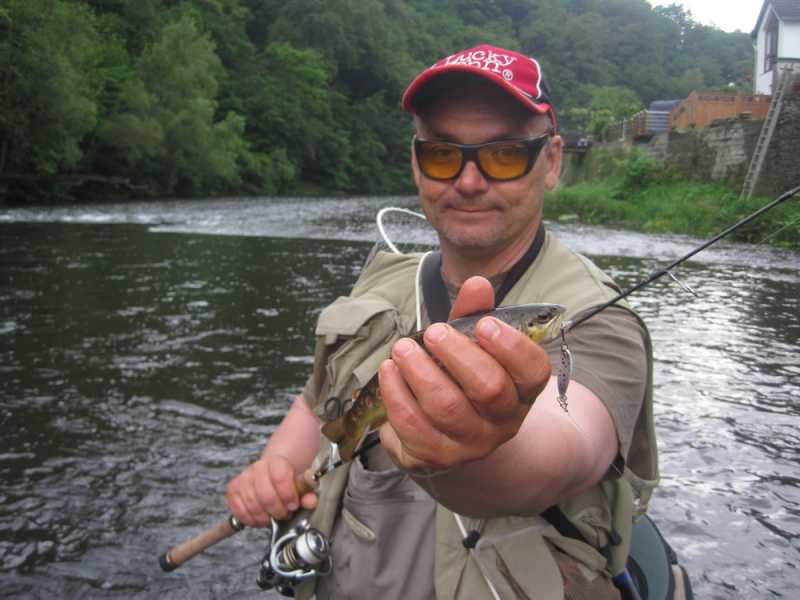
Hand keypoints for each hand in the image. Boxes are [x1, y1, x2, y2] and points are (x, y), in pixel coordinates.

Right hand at [225, 455, 317, 526]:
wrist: (272, 472)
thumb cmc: (287, 481)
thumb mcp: (302, 484)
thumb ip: (308, 493)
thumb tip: (310, 501)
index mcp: (277, 462)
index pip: (280, 477)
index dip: (288, 495)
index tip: (294, 505)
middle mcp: (257, 468)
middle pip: (265, 495)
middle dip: (277, 510)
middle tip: (284, 514)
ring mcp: (243, 478)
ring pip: (251, 504)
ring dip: (264, 517)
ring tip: (272, 518)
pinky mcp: (233, 489)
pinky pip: (237, 509)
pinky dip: (249, 519)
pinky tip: (259, 518)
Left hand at [378, 276, 550, 473]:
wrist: (447, 437)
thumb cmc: (462, 379)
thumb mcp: (471, 346)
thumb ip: (474, 315)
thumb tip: (477, 284)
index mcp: (521, 390)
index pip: (533, 370)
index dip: (511, 346)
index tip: (484, 323)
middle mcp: (503, 422)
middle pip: (489, 388)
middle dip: (457, 354)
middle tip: (432, 332)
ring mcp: (470, 444)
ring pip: (446, 407)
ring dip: (420, 371)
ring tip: (402, 348)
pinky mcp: (434, 457)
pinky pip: (413, 425)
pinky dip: (396, 394)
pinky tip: (388, 371)